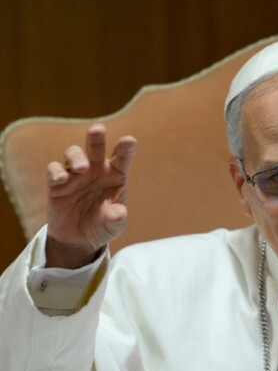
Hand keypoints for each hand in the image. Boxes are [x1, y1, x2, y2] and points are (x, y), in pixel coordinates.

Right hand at [45, 123, 136, 267]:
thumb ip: (117, 218)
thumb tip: (119, 212)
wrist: (79, 240)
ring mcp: (76, 174)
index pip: (122, 158)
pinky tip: (61, 179)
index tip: (129, 140)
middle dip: (96, 137)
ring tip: (82, 168)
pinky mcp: (57, 183)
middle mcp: (96, 170)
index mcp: (116, 175)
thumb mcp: (113, 226)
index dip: (126, 148)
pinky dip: (56, 172)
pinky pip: (54, 170)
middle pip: (96, 147)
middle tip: (97, 130)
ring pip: (74, 154)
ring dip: (77, 157)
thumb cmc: (103, 225)